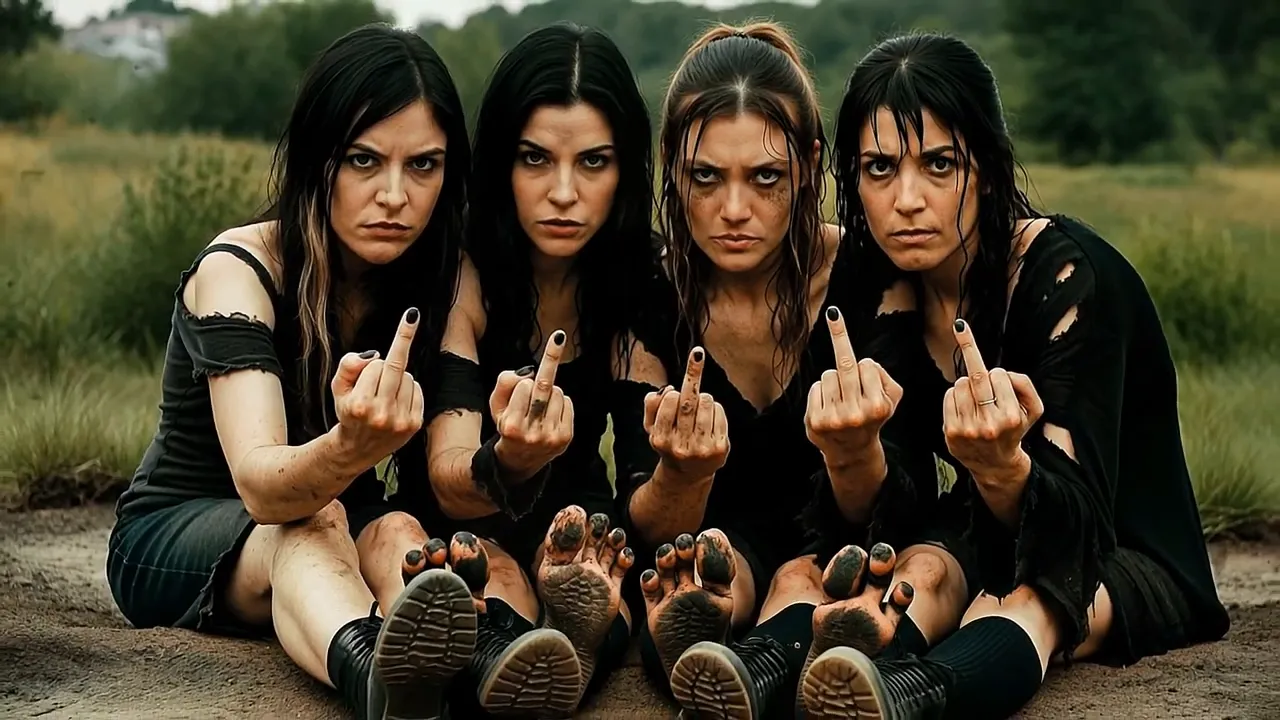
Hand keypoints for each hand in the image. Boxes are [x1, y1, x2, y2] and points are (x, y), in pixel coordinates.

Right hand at [331, 307, 425, 465]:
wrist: (357, 448)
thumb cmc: (348, 411)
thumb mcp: (338, 387)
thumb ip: (349, 365)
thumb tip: (373, 355)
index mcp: (359, 405)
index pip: (375, 365)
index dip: (383, 351)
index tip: (412, 315)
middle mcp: (381, 415)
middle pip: (395, 368)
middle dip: (391, 358)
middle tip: (395, 344)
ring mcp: (400, 421)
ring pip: (408, 377)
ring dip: (397, 378)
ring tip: (383, 394)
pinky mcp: (414, 424)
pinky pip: (417, 389)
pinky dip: (407, 389)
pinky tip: (395, 401)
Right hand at [488, 329, 574, 476]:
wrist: (520, 459)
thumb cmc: (508, 424)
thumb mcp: (496, 405)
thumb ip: (505, 384)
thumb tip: (528, 373)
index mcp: (512, 426)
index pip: (524, 387)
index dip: (524, 381)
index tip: (556, 339)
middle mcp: (532, 433)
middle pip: (544, 387)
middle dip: (550, 362)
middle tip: (558, 337)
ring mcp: (551, 437)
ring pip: (558, 393)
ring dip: (549, 392)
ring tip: (539, 407)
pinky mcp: (566, 437)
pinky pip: (568, 402)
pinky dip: (560, 402)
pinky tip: (550, 414)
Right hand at [643, 346, 728, 480]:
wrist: (688, 474)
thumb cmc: (669, 442)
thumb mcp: (652, 427)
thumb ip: (651, 404)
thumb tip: (667, 389)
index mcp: (660, 439)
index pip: (670, 401)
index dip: (673, 393)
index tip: (674, 391)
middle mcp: (680, 445)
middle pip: (689, 400)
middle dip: (693, 376)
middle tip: (697, 354)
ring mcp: (702, 448)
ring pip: (707, 402)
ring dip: (704, 398)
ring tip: (699, 409)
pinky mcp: (720, 448)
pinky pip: (719, 412)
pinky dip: (715, 409)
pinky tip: (709, 420)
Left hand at [805, 306, 902, 465]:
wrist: (851, 450)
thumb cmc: (872, 416)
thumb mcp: (892, 399)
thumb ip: (884, 377)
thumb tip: (865, 361)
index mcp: (879, 406)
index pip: (867, 365)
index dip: (866, 367)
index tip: (850, 335)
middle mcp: (857, 414)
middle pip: (846, 365)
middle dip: (840, 336)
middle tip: (835, 314)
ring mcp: (835, 419)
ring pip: (828, 376)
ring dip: (834, 381)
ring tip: (841, 400)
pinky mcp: (815, 421)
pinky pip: (816, 388)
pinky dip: (820, 393)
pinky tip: (828, 408)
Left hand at [942, 319, 1043, 488]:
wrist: (995, 464)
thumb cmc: (1014, 430)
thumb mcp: (1034, 409)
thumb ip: (1024, 384)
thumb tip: (1000, 371)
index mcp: (1011, 416)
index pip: (998, 375)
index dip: (997, 373)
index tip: (973, 343)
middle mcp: (989, 424)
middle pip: (976, 376)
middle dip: (974, 358)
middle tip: (964, 335)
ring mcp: (968, 429)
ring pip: (960, 384)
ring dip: (967, 384)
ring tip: (977, 401)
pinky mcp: (950, 431)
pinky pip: (949, 396)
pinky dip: (955, 395)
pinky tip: (965, 408)